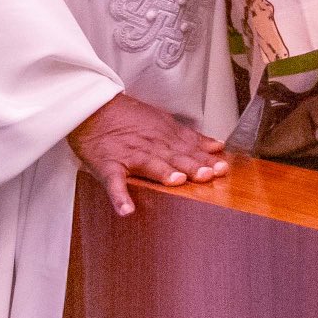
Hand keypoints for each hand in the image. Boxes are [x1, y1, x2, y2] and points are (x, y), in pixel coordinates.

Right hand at [65, 92, 230, 218]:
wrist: (93, 108)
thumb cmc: (129, 117)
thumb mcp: (164, 121)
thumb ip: (191, 138)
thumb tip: (217, 147)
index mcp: (166, 137)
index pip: (191, 149)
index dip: (207, 159)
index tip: (223, 168)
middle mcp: (152, 146)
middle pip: (175, 157)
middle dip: (193, 166)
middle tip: (208, 175)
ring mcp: (130, 155)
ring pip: (150, 164)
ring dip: (163, 172)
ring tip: (176, 182)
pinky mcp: (108, 165)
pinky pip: (114, 182)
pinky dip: (119, 195)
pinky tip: (126, 209)